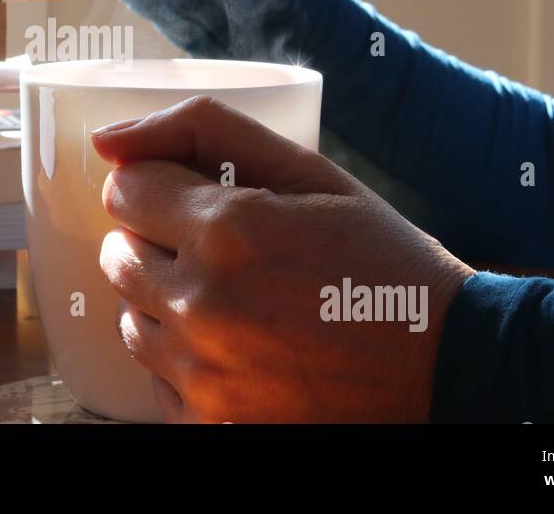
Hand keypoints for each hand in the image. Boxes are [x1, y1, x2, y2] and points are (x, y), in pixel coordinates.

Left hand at [90, 96, 474, 422]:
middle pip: (118, 254)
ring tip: (231, 296)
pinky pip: (154, 376)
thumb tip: (107, 139)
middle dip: (157, 240)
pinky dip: (183, 356)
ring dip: (165, 299)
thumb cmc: (381, 259)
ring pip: (129, 316)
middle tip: (220, 248)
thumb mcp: (309, 172)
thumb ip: (204, 131)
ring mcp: (204, 373)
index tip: (193, 197)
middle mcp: (203, 304)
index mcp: (227, 230)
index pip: (126, 190)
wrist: (446, 364)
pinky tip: (237, 344)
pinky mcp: (210, 422)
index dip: (159, 187)